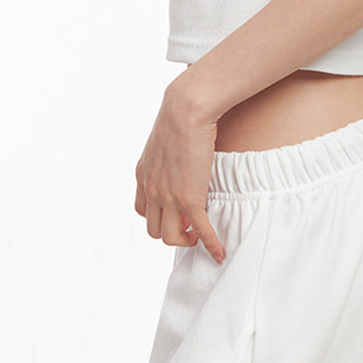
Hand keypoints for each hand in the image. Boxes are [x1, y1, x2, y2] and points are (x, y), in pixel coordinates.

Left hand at [134, 81, 225, 263]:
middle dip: (172, 232)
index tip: (175, 213)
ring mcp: (169, 198)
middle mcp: (151, 190)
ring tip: (199, 235)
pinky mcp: (189, 199)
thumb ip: (165, 156)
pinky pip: (200, 232)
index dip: (159, 217)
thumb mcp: (162, 139)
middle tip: (190, 225)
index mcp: (143, 175)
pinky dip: (210, 245)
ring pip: (171, 238)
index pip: (143, 210)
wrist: (186, 110)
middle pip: (155, 230)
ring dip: (186, 241)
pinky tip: (219, 253)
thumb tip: (178, 158)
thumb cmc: (180, 116)